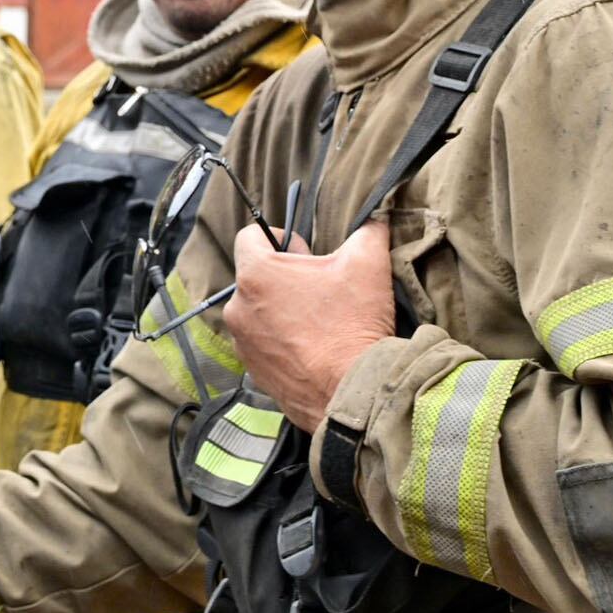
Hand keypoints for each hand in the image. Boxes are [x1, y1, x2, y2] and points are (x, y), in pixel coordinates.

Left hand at [222, 219, 393, 431]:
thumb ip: (367, 231)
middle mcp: (238, 307)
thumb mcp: (368, 264)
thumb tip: (375, 218)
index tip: (307, 254)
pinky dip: (282, 342)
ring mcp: (242, 343)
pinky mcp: (253, 371)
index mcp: (255, 274)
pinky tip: (313, 350)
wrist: (355, 394)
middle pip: (256, 276)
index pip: (249, 236)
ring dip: (283, 311)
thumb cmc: (354, 324)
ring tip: (319, 323)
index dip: (281, 238)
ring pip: (259, 312)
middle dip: (285, 277)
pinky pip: (263, 344)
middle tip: (321, 291)